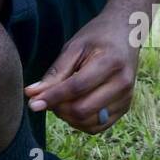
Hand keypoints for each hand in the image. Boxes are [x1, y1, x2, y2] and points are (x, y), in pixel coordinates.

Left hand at [24, 10, 139, 133]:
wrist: (127, 33)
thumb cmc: (98, 37)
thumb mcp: (74, 47)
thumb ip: (55, 72)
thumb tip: (32, 94)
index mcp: (110, 62)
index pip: (76, 88)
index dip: (52, 97)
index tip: (33, 102)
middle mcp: (122, 83)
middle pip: (83, 109)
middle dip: (59, 109)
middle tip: (47, 98)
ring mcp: (126, 98)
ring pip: (89, 122)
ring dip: (68, 117)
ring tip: (60, 101)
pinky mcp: (125, 107)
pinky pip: (98, 126)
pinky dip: (80, 122)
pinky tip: (72, 107)